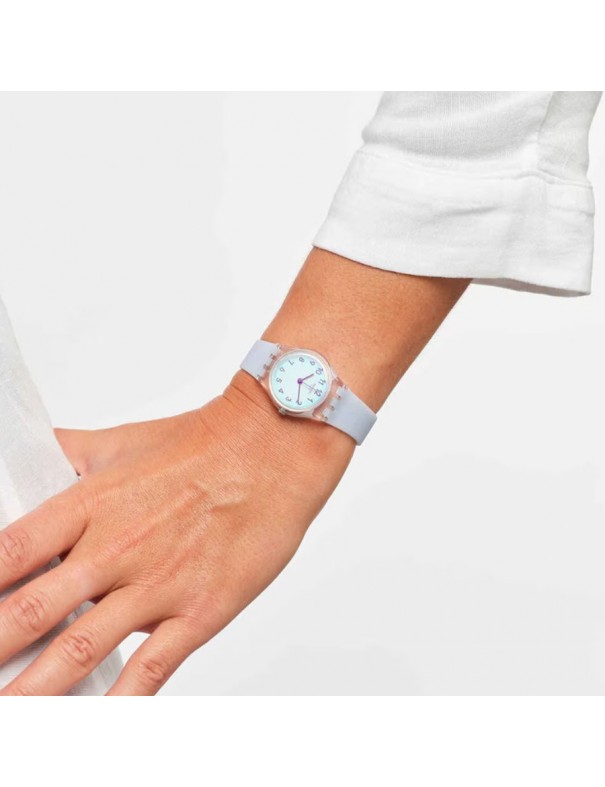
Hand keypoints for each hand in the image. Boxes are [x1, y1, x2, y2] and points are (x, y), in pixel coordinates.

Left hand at [0, 370, 353, 694]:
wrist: (272, 449)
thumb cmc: (201, 446)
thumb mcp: (119, 441)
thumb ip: (67, 454)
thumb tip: (26, 453)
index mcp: (88, 505)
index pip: (7, 553)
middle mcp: (114, 549)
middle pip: (26, 613)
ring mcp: (156, 584)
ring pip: (78, 651)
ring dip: (33, 692)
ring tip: (8, 717)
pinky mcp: (198, 610)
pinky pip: (150, 669)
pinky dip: (119, 704)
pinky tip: (96, 722)